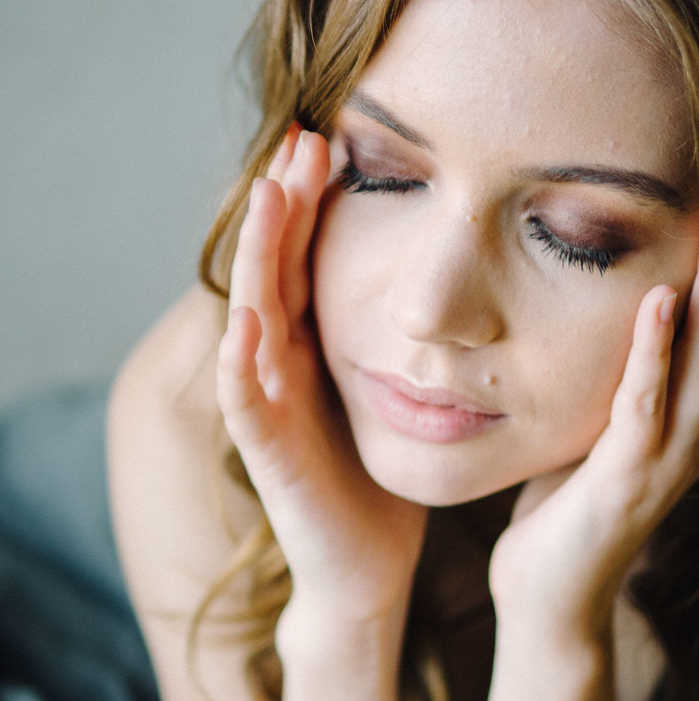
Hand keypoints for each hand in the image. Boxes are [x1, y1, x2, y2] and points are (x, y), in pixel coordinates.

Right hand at [216, 127, 426, 646]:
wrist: (365, 563)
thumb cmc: (378, 474)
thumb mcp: (394, 390)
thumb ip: (402, 337)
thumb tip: (457, 279)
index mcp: (315, 345)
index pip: (306, 256)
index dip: (311, 200)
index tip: (330, 138)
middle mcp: (282, 364)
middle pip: (276, 268)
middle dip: (284, 204)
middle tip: (301, 138)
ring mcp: (269, 405)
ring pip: (252, 316)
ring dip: (256, 258)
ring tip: (265, 194)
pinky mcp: (268, 454)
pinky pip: (244, 401)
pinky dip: (239, 360)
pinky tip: (246, 320)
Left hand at [488, 206, 698, 643]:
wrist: (546, 600)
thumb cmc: (562, 514)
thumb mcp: (588, 437)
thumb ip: (605, 389)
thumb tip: (578, 328)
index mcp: (683, 430)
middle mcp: (688, 444)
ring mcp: (662, 465)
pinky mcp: (626, 481)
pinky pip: (644, 405)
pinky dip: (654, 353)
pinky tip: (660, 302)